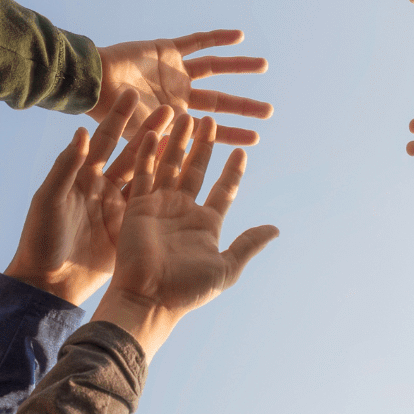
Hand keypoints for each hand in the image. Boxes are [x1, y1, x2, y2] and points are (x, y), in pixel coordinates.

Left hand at [5, 90, 167, 304]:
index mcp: (82, 175)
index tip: (133, 93)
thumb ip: (65, 167)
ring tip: (186, 135)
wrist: (49, 281)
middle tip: (172, 108)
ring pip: (145, 175)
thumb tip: (82, 132)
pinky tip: (186, 171)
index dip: (118, 118)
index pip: (103, 140)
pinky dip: (167, 187)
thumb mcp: (49, 200)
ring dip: (164, 155)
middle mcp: (101, 186)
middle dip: (150, 130)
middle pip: (130, 152)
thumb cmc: (42, 238)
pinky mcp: (128, 226)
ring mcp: (116, 206)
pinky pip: (151, 202)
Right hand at [94, 30, 270, 145]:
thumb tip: (192, 161)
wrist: (91, 81)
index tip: (256, 140)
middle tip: (269, 111)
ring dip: (238, 67)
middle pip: (219, 101)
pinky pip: (197, 42)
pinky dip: (217, 39)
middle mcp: (178, 95)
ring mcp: (173, 73)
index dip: (232, 135)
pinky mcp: (167, 50)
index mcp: (173, 119)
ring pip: (214, 69)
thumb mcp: (141, 138)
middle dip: (243, 106)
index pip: (210, 130)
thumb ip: (166, 146)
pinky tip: (239, 36)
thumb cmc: (110, 114)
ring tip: (264, 65)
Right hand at [94, 115, 278, 355]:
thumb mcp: (226, 267)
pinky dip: (147, 152)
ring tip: (185, 116)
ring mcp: (160, 206)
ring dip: (177, 141)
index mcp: (207, 224)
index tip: (242, 151)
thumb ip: (248, 245)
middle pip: (196, 169)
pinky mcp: (138, 206)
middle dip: (204, 145)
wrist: (149, 297)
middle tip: (209, 120)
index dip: (233, 171)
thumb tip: (276, 229)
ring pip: (171, 165)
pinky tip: (153, 131)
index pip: (223, 189)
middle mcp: (184, 211)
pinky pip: (143, 173)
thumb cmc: (188, 288)